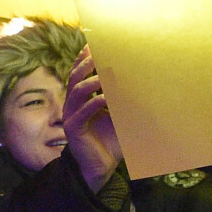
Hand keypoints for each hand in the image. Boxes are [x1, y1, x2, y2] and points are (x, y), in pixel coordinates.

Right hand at [62, 49, 119, 190]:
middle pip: (75, 77)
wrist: (101, 167)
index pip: (78, 73)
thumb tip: (140, 82)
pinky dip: (93, 104)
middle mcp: (72, 105)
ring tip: (103, 75)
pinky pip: (81, 113)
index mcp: (80, 99)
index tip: (93, 45)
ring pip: (76, 92)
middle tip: (97, 53)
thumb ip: (123, 100)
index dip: (83, 58)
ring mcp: (71, 116)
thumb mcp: (119, 116)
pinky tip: (105, 99)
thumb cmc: (111, 140)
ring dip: (90, 81)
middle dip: (86, 64)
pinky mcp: (73, 130)